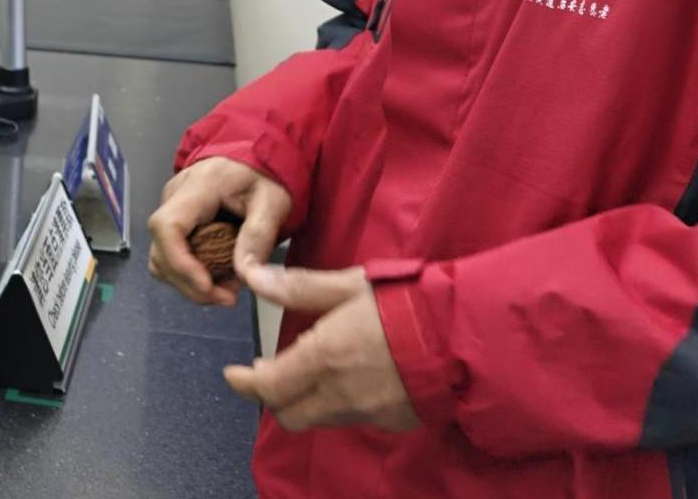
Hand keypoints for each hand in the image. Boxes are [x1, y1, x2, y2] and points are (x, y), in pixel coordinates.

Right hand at [147, 156, 292, 306]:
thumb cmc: (265, 174)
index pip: (168, 226)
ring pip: (160, 257)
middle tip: (227, 298)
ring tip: (224, 292)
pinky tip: (215, 279)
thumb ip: (258, 236)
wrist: (255, 155)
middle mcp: (174, 196)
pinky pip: (170, 254)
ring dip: (187, 283)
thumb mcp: (273, 203)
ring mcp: (171, 208)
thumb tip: (245, 275)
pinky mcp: (175, 220)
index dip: (180, 262)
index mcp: (198, 187)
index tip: (208, 286)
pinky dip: (188, 274)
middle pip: (160, 249)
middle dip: (189, 283)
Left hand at [223, 263, 419, 433]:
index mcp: (323, 358)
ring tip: (309, 372)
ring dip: (306, 400)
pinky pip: (353, 418)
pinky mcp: (393, 420)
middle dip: (273, 396)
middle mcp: (340, 394)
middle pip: (289, 414)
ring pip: (320, 418)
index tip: (235, 374)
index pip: (269, 386)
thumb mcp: (348, 286)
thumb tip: (254, 277)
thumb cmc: (405, 303)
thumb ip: (298, 287)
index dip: (245, 383)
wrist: (463, 336)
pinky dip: (340, 403)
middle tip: (268, 374)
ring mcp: (368, 412)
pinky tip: (349, 379)